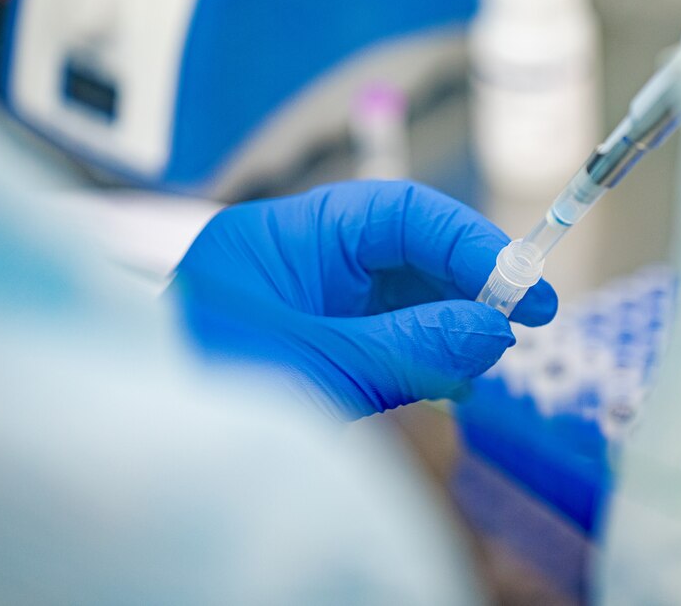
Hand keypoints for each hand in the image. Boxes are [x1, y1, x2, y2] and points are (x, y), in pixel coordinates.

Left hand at [172, 180, 557, 417]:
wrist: (154, 466)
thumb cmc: (215, 399)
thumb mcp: (327, 368)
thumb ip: (418, 344)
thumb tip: (495, 327)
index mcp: (287, 239)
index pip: (397, 213)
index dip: (468, 241)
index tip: (523, 281)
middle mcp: (300, 262)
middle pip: (404, 251)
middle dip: (465, 282)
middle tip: (526, 317)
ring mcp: (308, 307)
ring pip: (400, 296)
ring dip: (450, 321)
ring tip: (488, 355)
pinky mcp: (316, 348)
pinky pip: (384, 335)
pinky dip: (422, 353)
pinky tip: (451, 380)